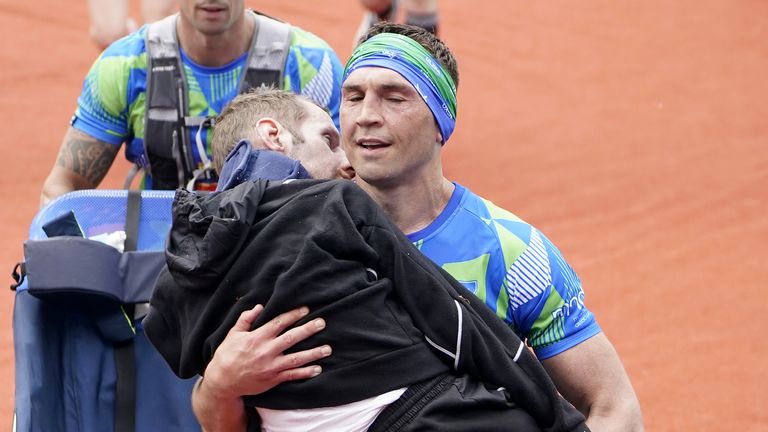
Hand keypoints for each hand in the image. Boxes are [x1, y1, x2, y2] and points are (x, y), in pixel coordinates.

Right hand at [201, 304, 331, 399]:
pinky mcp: (273, 379)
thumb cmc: (227, 355)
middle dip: (308, 329)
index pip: (279, 322)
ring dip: (313, 353)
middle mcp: (266, 350)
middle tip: (322, 323)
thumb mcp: (233, 334)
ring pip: (296, 358)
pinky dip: (306, 372)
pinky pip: (292, 375)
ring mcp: (271, 366)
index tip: (306, 309)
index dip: (293, 315)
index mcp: (257, 337)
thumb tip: (259, 306)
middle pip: (291, 337)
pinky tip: (318, 368)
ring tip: (328, 349)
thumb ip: (246, 319)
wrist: (222, 382)